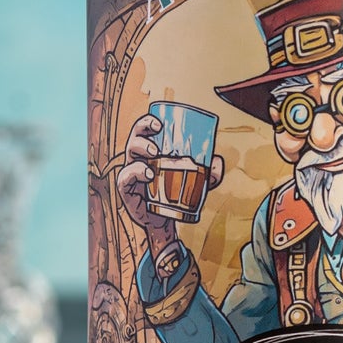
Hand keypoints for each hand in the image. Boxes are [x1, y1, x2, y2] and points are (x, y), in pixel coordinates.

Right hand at [116, 113, 224, 241]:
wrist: (164, 220)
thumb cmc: (175, 195)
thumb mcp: (195, 184)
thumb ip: (208, 174)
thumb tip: (217, 162)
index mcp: (151, 151)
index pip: (146, 131)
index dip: (149, 122)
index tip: (160, 122)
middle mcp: (138, 158)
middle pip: (135, 135)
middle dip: (143, 128)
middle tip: (157, 130)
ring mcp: (131, 172)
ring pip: (130, 152)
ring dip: (141, 147)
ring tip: (154, 153)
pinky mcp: (126, 188)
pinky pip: (125, 176)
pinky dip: (136, 172)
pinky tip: (149, 175)